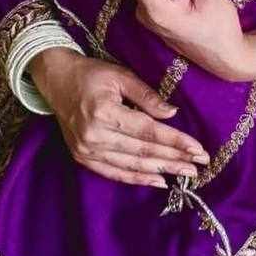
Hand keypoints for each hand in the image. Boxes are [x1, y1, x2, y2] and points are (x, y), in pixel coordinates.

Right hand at [28, 47, 209, 187]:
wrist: (56, 81)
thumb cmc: (91, 74)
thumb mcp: (120, 75)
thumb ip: (147, 96)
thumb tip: (172, 113)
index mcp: (104, 112)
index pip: (148, 131)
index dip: (175, 141)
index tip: (197, 149)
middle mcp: (94, 135)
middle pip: (142, 151)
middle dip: (174, 158)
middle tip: (199, 165)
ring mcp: (87, 149)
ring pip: (131, 164)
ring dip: (161, 170)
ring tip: (185, 173)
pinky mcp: (83, 157)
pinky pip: (114, 172)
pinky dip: (137, 178)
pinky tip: (158, 180)